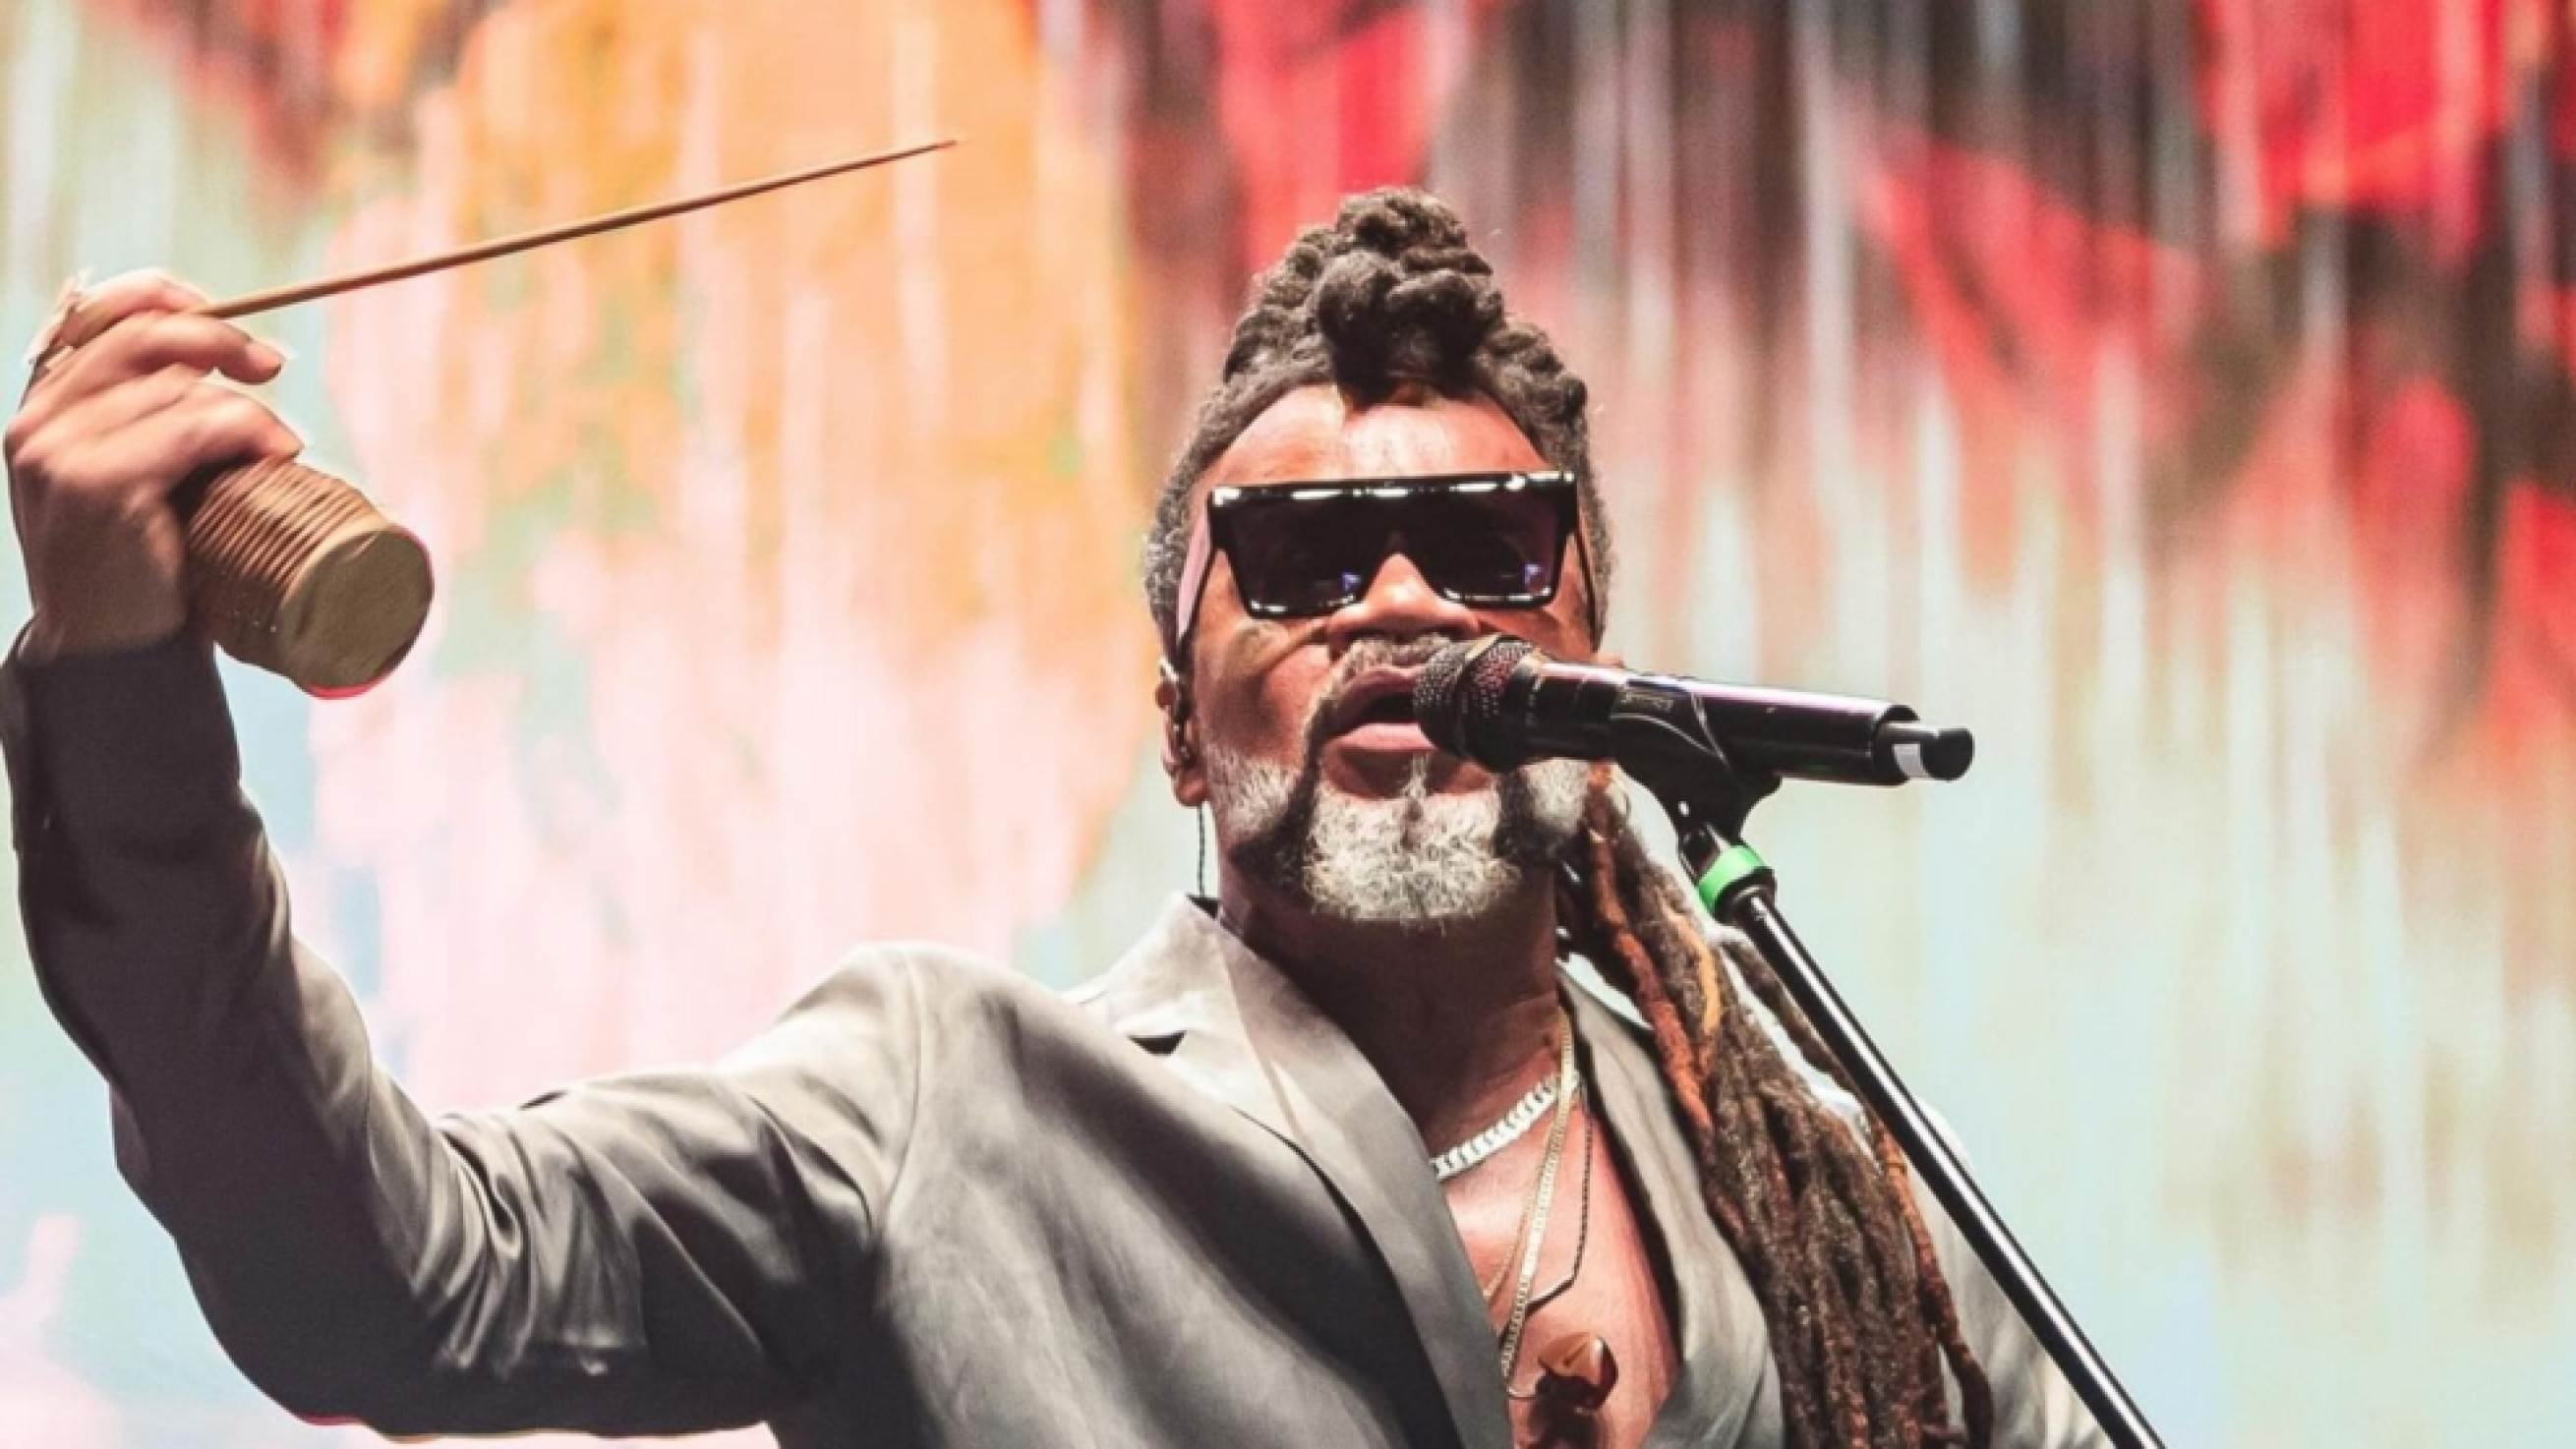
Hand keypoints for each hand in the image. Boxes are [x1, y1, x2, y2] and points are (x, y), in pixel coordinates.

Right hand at [5, 272, 299, 661]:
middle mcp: (39, 421)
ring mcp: (60, 451)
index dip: (167, 297)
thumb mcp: (129, 475)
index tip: (228, 322)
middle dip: (222, 339)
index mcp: (43, 408)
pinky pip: (194, 427)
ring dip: (248, 409)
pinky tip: (276, 456)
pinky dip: (248, 432)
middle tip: (272, 367)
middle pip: (144, 334)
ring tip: (278, 446)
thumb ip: (146, 417)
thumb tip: (232, 356)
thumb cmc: (137, 563)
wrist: (106, 650)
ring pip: (180, 386)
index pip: (97, 312)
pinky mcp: (97, 484)